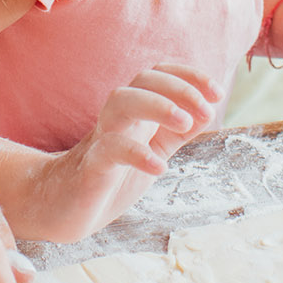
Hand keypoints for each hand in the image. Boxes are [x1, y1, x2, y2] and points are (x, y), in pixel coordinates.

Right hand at [15, 63, 221, 242]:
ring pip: (120, 103)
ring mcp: (102, 139)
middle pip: (142, 80)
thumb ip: (177, 133)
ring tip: (184, 123)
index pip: (159, 75)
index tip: (217, 93)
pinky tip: (159, 166)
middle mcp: (119, 118)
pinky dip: (136, 153)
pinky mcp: (91, 166)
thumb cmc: (112, 174)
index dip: (188, 76)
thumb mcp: (152, 150)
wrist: (64, 207)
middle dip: (177, 87)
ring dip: (156, 105)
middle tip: (206, 110)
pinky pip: (109, 149)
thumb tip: (207, 112)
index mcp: (136, 113)